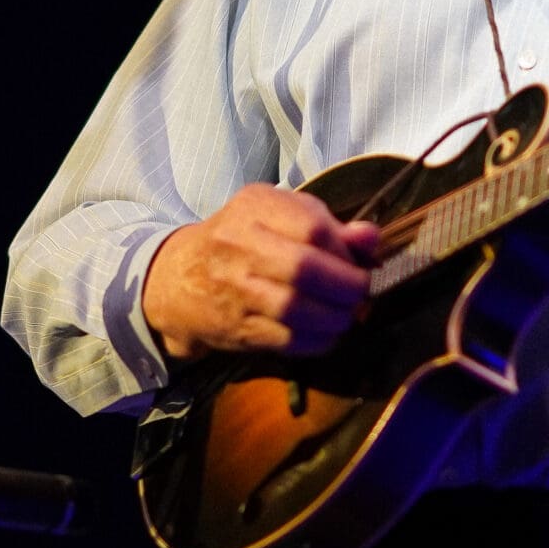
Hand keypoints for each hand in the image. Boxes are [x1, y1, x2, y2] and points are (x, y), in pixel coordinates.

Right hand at [141, 184, 378, 362]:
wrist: (176, 279)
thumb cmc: (240, 241)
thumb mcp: (277, 217)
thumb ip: (328, 226)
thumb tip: (371, 238)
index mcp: (254, 207)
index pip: (312, 225)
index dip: (345, 249)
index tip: (358, 261)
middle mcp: (238, 244)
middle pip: (305, 269)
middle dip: (346, 287)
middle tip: (360, 294)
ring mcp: (232, 288)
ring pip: (296, 309)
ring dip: (335, 318)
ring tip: (346, 315)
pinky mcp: (233, 327)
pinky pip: (286, 340)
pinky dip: (317, 340)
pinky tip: (326, 333)